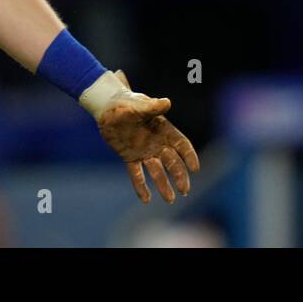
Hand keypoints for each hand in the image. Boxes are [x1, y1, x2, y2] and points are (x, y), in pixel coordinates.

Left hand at [92, 70, 199, 203]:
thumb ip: (152, 107)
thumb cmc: (125, 102)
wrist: (107, 108)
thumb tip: (167, 102)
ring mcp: (144, 151)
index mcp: (163, 129)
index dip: (189, 156)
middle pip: (173, 162)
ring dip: (164, 185)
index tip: (195, 169)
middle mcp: (157, 143)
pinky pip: (137, 174)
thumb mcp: (138, 104)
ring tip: (170, 200)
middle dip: (179, 176)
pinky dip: (141, 186)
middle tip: (185, 191)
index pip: (181, 144)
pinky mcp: (130, 157)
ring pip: (157, 171)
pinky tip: (146, 199)